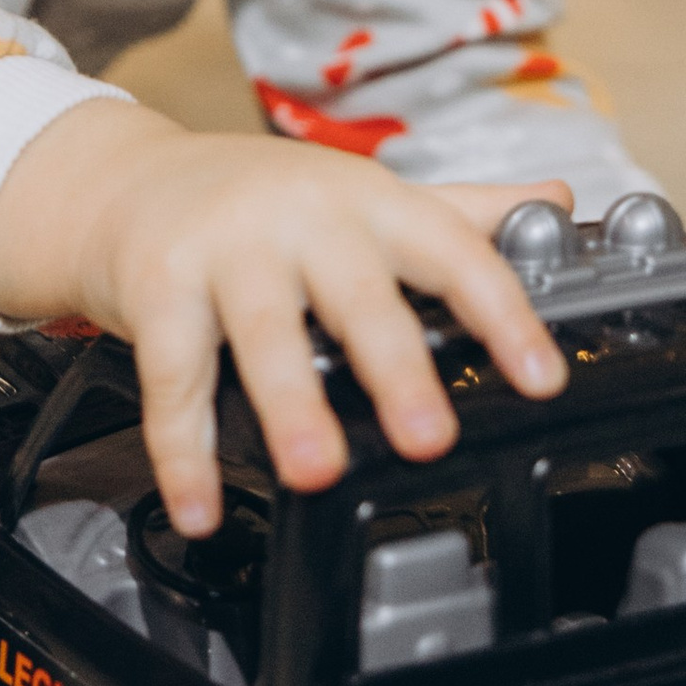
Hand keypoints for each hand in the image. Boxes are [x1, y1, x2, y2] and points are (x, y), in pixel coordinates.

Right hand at [0, 101, 569, 535]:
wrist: (126, 179)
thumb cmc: (259, 197)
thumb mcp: (363, 193)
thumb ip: (460, 209)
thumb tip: (559, 198)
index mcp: (366, 202)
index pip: (451, 252)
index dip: (502, 313)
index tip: (541, 375)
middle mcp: (300, 219)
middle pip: (357, 294)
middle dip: (393, 365)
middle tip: (428, 434)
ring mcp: (224, 250)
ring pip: (262, 334)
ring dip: (288, 406)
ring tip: (314, 470)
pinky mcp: (156, 286)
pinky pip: (172, 377)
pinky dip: (182, 449)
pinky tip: (197, 507)